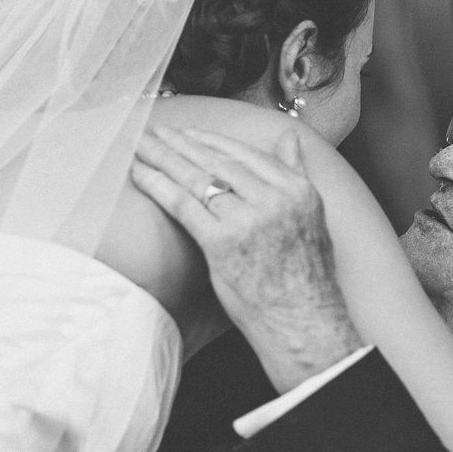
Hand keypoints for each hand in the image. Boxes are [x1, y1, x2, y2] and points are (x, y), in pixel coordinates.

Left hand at [131, 125, 363, 390]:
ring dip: (164, 157)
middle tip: (155, 130)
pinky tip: (141, 174)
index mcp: (297, 189)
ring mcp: (248, 219)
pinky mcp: (222, 242)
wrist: (302, 321)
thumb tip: (288, 138)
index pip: (245, 153)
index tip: (187, 132)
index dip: (210, 139)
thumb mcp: (311, 215)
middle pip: (217, 161)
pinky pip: (184, 205)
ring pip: (197, 178)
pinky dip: (158, 185)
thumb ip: (297, 173)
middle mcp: (274, 198)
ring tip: (142, 145)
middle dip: (181, 143)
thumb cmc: (304, 277)